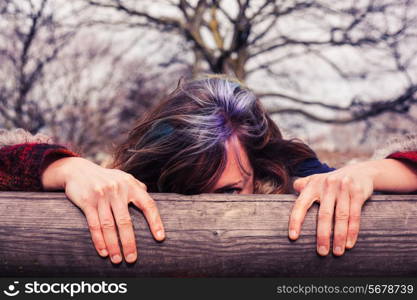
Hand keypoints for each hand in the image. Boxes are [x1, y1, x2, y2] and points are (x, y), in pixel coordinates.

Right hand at [42, 157, 164, 263]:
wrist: (78, 170)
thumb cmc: (107, 178)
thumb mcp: (124, 178)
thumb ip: (138, 188)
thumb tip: (150, 200)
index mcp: (131, 185)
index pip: (148, 205)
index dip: (155, 222)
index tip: (160, 238)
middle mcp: (118, 190)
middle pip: (125, 221)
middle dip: (129, 242)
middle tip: (132, 259)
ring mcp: (102, 196)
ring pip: (109, 226)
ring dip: (113, 245)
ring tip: (117, 260)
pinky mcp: (87, 201)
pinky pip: (94, 225)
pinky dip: (99, 240)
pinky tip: (104, 252)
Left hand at [288, 163, 375, 255]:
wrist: (360, 171)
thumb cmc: (331, 182)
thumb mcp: (316, 180)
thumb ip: (302, 185)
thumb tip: (290, 193)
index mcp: (313, 185)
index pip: (301, 204)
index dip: (296, 221)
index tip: (293, 237)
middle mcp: (327, 185)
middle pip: (323, 215)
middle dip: (322, 236)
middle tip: (321, 252)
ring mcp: (343, 188)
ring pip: (340, 217)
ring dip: (339, 237)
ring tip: (337, 252)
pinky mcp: (357, 192)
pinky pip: (354, 215)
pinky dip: (352, 231)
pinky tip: (349, 244)